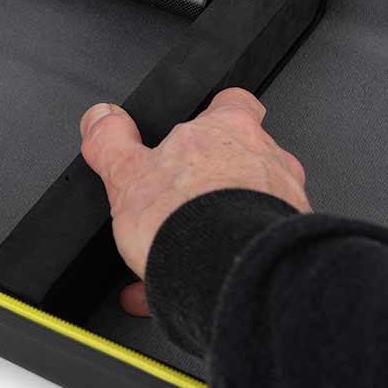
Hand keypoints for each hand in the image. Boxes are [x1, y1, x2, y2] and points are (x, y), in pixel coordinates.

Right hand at [79, 88, 310, 314]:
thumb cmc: (190, 218)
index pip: (233, 102)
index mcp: (228, 129)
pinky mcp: (287, 243)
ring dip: (216, 227)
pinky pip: (251, 248)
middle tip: (179, 204)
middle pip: (242, 158)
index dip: (215, 112)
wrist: (229, 274)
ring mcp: (284, 202)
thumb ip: (111, 142)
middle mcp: (267, 160)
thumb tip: (100, 119)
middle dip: (211, 181)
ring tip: (179, 254)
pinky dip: (222, 263)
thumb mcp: (126, 174)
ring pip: (247, 208)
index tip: (198, 126)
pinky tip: (190, 284)